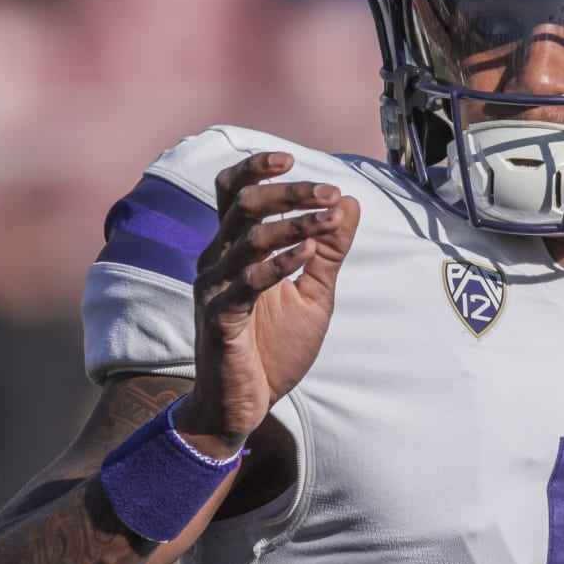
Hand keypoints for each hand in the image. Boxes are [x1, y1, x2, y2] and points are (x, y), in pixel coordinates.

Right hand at [174, 153, 359, 453]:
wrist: (244, 406)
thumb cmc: (272, 349)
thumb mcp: (313, 295)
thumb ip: (329, 251)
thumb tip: (349, 203)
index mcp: (232, 250)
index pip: (232, 193)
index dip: (255, 169)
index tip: (291, 158)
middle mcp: (216, 261)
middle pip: (242, 205)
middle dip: (288, 192)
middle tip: (329, 192)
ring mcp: (214, 289)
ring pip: (248, 239)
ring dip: (294, 224)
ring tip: (330, 218)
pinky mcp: (219, 320)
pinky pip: (247, 282)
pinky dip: (279, 263)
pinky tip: (308, 254)